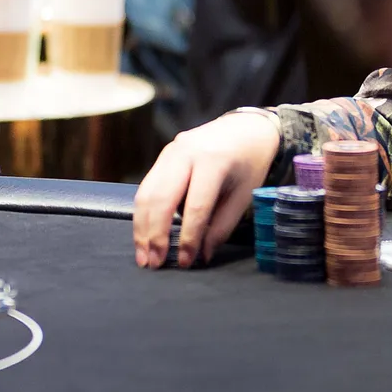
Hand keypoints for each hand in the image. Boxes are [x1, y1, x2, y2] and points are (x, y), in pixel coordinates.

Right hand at [133, 111, 280, 268]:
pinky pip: (147, 188)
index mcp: (212, 161)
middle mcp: (184, 153)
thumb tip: (201, 254)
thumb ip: (222, 225)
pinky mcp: (162, 157)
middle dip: (154, 235)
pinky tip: (144, 234)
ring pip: (146, 194)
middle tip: (152, 263)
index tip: (185, 262)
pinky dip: (143, 214)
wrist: (246, 128)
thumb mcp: (245, 195)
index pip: (195, 206)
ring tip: (143, 255)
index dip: (188, 237)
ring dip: (141, 228)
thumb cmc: (250, 164)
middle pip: (160, 199)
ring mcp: (169, 152)